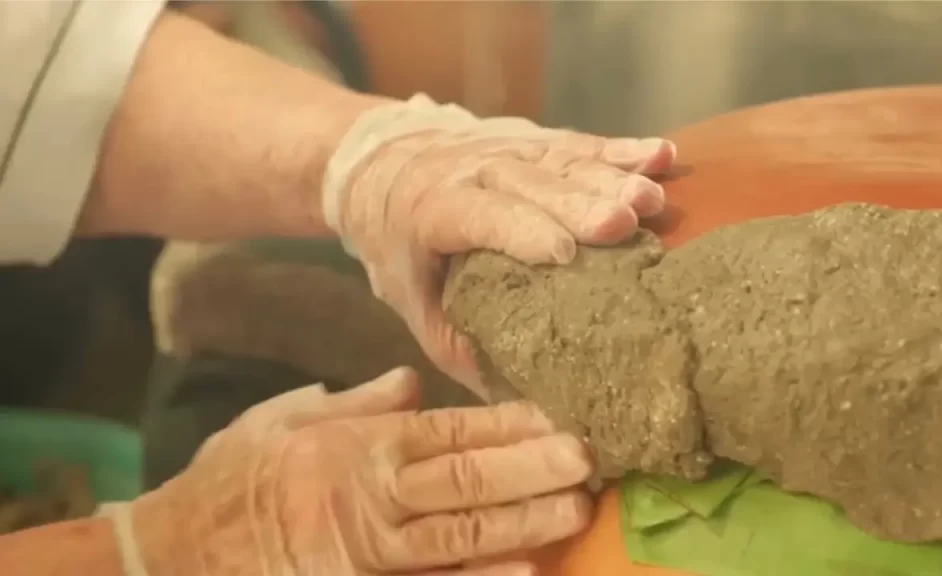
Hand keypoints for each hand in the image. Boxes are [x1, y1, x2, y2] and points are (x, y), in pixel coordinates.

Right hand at [125, 367, 594, 575]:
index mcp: (359, 447)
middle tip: (589, 456)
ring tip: (575, 508)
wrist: (178, 554)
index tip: (557, 415)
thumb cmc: (236, 480)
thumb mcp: (287, 420)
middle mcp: (370, 497)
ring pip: (459, 536)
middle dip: (532, 468)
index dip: (509, 424)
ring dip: (522, 521)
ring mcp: (368, 555)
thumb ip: (356, 401)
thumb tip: (411, 383)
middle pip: (466, 479)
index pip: (450, 430)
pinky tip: (523, 572)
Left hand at [321, 95, 676, 394]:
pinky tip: (662, 155)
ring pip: (563, 160)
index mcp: (434, 209)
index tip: (563, 253)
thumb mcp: (408, 299)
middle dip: (580, 202)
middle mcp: (475, 169)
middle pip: (532, 184)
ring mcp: (509, 148)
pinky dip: (623, 150)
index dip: (520, 230)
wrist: (380, 164)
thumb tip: (511, 404)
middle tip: (626, 221)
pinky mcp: (536, 140)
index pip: (480, 215)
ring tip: (651, 198)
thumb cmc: (398, 243)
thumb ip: (454, 345)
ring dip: (611, 177)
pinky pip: (582, 143)